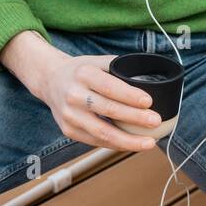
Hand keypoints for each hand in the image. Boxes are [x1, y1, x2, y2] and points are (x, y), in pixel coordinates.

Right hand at [37, 54, 161, 151]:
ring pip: (102, 133)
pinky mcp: (68, 131)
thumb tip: (149, 80)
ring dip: (128, 141)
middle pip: (108, 110)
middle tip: (155, 121)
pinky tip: (131, 145)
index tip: (149, 102)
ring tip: (149, 142)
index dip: (130, 96)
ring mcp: (70, 115)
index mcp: (83, 74)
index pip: (110, 87)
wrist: (50, 80)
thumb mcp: (96, 61)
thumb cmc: (80, 71)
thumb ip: (118, 68)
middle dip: (135, 118)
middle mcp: (74, 95)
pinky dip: (116, 144)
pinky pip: (96, 141)